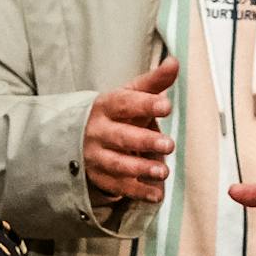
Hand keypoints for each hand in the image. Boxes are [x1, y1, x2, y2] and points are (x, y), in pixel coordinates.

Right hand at [82, 60, 179, 203]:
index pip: (125, 103)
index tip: (166, 105)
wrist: (80, 137)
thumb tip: (175, 62)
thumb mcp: (130, 94)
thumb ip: (154, 82)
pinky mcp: (99, 177)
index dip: (145, 104)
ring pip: (117, 164)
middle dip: (145, 141)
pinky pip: (118, 187)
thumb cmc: (116, 113)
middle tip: (169, 144)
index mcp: (106, 106)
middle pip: (121, 137)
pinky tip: (156, 194)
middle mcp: (98, 131)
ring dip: (140, 169)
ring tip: (163, 171)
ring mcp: (96, 156)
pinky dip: (138, 191)